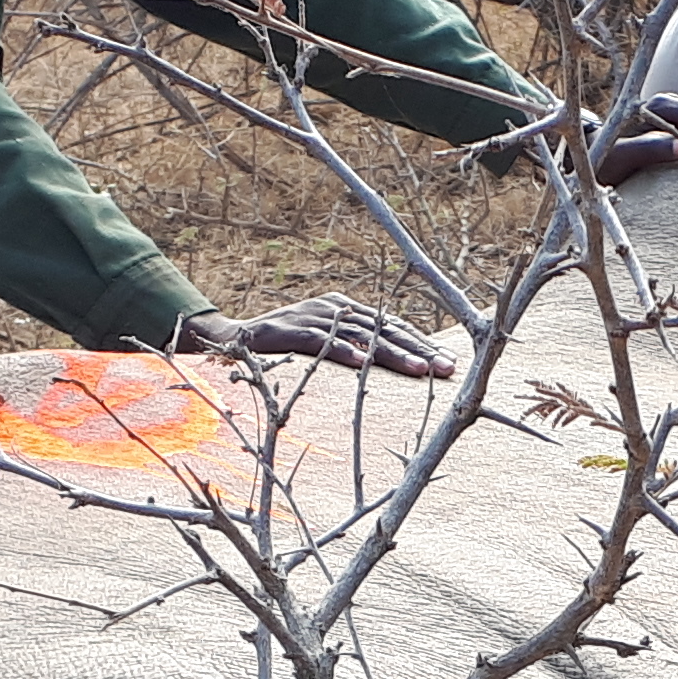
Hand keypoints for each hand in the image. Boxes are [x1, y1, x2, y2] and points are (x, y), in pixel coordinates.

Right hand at [178, 294, 456, 379]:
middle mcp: (332, 307)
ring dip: (392, 353)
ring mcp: (310, 317)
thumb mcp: (322, 342)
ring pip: (360, 335)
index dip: (421, 341)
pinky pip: (319, 341)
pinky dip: (341, 351)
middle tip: (447, 369)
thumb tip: (388, 363)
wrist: (229, 339)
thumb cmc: (281, 346)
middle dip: (418, 349)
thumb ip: (351, 347)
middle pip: (383, 328)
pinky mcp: (286, 331)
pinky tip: (363, 363)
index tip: (449, 361)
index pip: (391, 324)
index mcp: (343, 308)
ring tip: (420, 371)